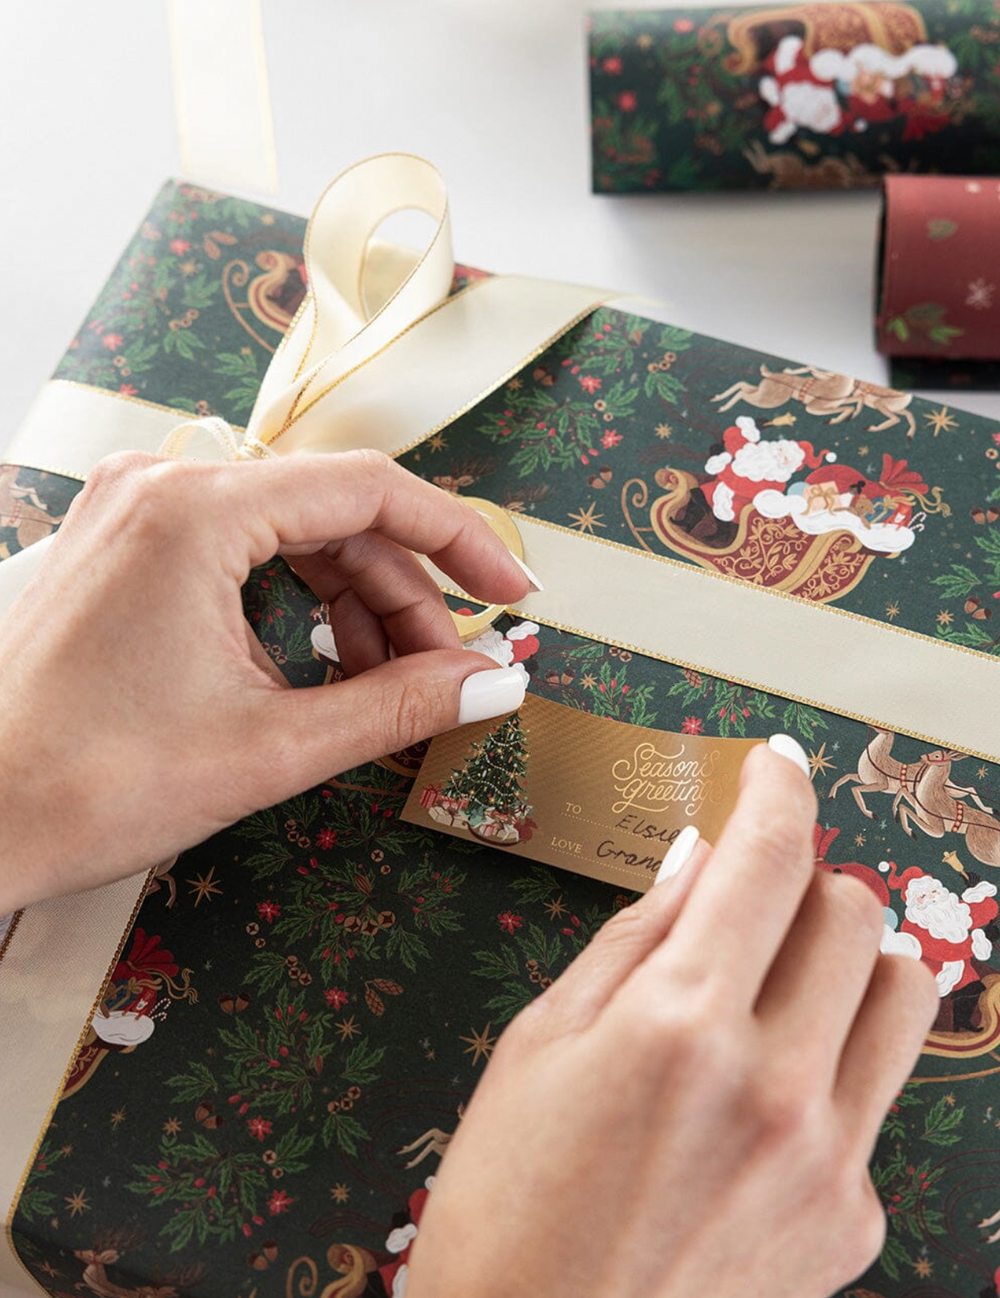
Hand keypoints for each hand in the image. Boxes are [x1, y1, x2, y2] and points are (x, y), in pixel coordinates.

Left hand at [0, 450, 530, 910]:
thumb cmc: (85, 786)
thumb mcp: (269, 750)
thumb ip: (398, 707)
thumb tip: (492, 683)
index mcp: (195, 509)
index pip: (369, 489)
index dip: (460, 541)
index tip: (512, 593)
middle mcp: (161, 487)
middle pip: (333, 515)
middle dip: (406, 595)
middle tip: (452, 670)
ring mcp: (135, 514)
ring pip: (290, 536)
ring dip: (355, 604)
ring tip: (391, 683)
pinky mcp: (123, 551)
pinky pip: (240, 556)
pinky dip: (296, 607)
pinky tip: (323, 669)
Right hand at [406, 744, 937, 1297]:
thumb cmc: (507, 1207)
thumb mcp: (541, 1044)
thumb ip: (636, 937)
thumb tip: (700, 860)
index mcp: (677, 1025)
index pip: (767, 858)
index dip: (777, 789)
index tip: (774, 768)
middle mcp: (772, 1086)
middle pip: (851, 911)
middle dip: (802, 877)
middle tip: (752, 895)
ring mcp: (827, 1160)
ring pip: (902, 993)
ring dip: (848, 959)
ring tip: (783, 981)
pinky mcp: (852, 1220)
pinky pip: (875, 1098)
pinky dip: (830, 1066)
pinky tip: (761, 1103)